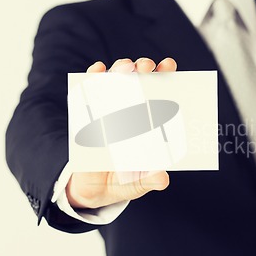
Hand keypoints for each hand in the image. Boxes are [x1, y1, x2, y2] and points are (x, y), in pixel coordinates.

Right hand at [66, 57, 176, 208]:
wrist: (92, 190)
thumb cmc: (122, 181)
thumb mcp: (137, 183)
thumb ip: (149, 179)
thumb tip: (162, 178)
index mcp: (148, 121)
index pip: (160, 93)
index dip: (165, 76)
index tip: (169, 66)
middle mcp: (130, 109)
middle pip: (139, 80)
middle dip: (144, 68)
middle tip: (146, 66)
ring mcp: (108, 108)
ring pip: (116, 80)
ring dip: (120, 69)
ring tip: (125, 67)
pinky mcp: (87, 112)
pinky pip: (89, 89)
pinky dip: (93, 77)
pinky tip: (98, 71)